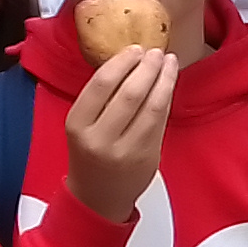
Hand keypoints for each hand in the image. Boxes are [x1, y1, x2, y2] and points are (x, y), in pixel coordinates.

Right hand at [65, 46, 177, 223]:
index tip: (135, 48)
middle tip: (157, 52)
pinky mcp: (147, 157)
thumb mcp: (83, 126)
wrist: (98, 197)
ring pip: (152, 106)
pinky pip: (161, 121)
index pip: (101, 84)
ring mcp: (126, 150)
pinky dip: (167, 98)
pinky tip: (169, 84)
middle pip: (130, 93)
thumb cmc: (90, 154)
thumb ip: (101, 98)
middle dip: (147, 67)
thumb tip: (131, 60)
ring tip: (169, 62)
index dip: (122, 62)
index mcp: (78, 125)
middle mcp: (100, 139)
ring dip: (164, 80)